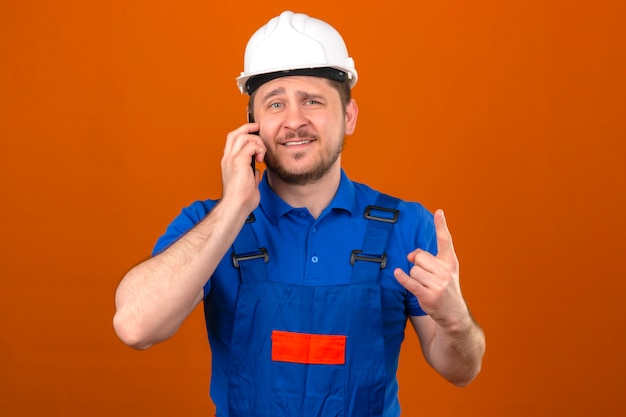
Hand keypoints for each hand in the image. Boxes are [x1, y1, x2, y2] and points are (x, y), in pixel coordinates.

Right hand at [220, 122, 265, 211]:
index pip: (233, 141)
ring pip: (243, 136)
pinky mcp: (238, 161)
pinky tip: (261, 159)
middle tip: (259, 128)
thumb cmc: (242, 199)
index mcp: (228, 163)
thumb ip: (251, 175)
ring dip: (256, 141)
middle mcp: (227, 159)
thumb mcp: (248, 183)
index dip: (243, 134)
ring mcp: (231, 159)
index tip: (255, 133)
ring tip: (261, 153)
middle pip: (235, 134)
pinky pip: (250, 145)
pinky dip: (258, 148)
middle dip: (248, 127)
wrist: (236, 206)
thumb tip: (256, 171)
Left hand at [394, 210, 469, 329]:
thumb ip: (428, 259)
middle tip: (426, 276)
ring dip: (414, 277)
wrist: (454, 314)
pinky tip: (397, 273)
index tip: (439, 212)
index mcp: (450, 262)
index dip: (441, 225)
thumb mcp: (444, 272)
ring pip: (413, 270)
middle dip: (417, 264)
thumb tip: (409, 256)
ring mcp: (438, 284)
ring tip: (424, 286)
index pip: (445, 241)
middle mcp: (446, 271)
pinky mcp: (428, 295)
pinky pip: (410, 282)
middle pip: (419, 257)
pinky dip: (402, 278)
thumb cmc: (445, 288)